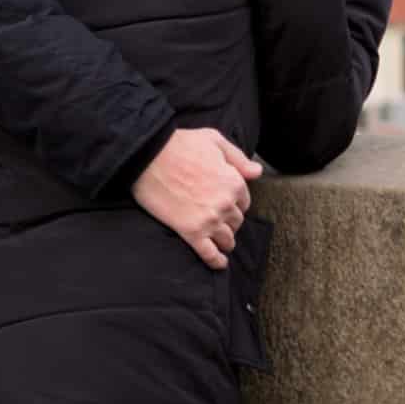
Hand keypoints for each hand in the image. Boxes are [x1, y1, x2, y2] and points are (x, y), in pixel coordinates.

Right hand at [132, 128, 263, 269]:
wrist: (147, 157)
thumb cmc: (180, 145)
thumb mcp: (214, 140)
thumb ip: (238, 158)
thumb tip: (257, 172)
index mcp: (233, 182)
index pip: (244, 202)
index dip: (235, 203)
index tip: (226, 204)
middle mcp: (226, 204)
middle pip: (236, 222)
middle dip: (230, 222)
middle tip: (218, 220)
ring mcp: (209, 220)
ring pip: (227, 240)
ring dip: (225, 241)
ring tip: (220, 242)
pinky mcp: (191, 232)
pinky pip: (210, 254)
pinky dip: (216, 261)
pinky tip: (219, 263)